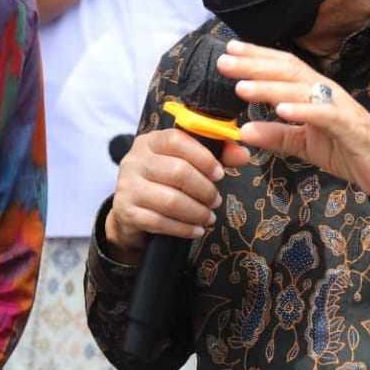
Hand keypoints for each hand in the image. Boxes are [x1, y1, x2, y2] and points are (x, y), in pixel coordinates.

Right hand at [104, 128, 232, 261]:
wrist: (129, 210)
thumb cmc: (163, 182)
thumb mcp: (185, 163)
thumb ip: (216, 155)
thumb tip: (243, 153)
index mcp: (150, 142)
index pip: (176, 140)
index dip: (203, 157)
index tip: (219, 174)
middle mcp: (135, 160)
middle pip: (177, 172)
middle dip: (204, 189)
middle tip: (216, 200)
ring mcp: (127, 186)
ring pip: (170, 200)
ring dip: (196, 211)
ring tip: (208, 216)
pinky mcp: (126, 211)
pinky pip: (160, 222)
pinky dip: (184, 228)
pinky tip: (196, 229)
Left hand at [217, 40, 369, 197]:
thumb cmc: (347, 150)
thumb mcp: (303, 144)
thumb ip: (276, 136)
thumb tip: (243, 131)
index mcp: (313, 92)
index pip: (281, 68)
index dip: (256, 57)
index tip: (228, 52)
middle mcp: (325, 92)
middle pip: (287, 71)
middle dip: (254, 65)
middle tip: (223, 63)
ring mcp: (338, 106)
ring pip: (300, 89)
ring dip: (269, 87)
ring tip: (242, 87)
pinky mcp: (349, 125)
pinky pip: (324, 114)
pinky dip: (303, 111)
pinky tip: (282, 111)